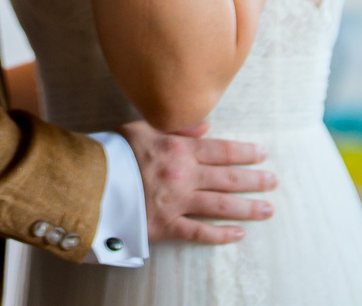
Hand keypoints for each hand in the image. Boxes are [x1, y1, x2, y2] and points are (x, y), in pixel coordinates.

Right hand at [121, 121, 274, 244]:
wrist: (87, 181)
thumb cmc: (113, 151)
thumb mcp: (144, 128)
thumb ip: (177, 129)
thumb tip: (205, 126)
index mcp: (179, 150)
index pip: (221, 151)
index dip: (245, 153)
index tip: (263, 155)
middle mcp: (184, 176)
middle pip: (228, 179)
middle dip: (254, 180)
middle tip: (274, 182)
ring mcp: (177, 203)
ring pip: (221, 206)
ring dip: (247, 207)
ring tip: (267, 209)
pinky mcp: (165, 226)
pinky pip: (199, 233)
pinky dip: (220, 235)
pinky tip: (238, 235)